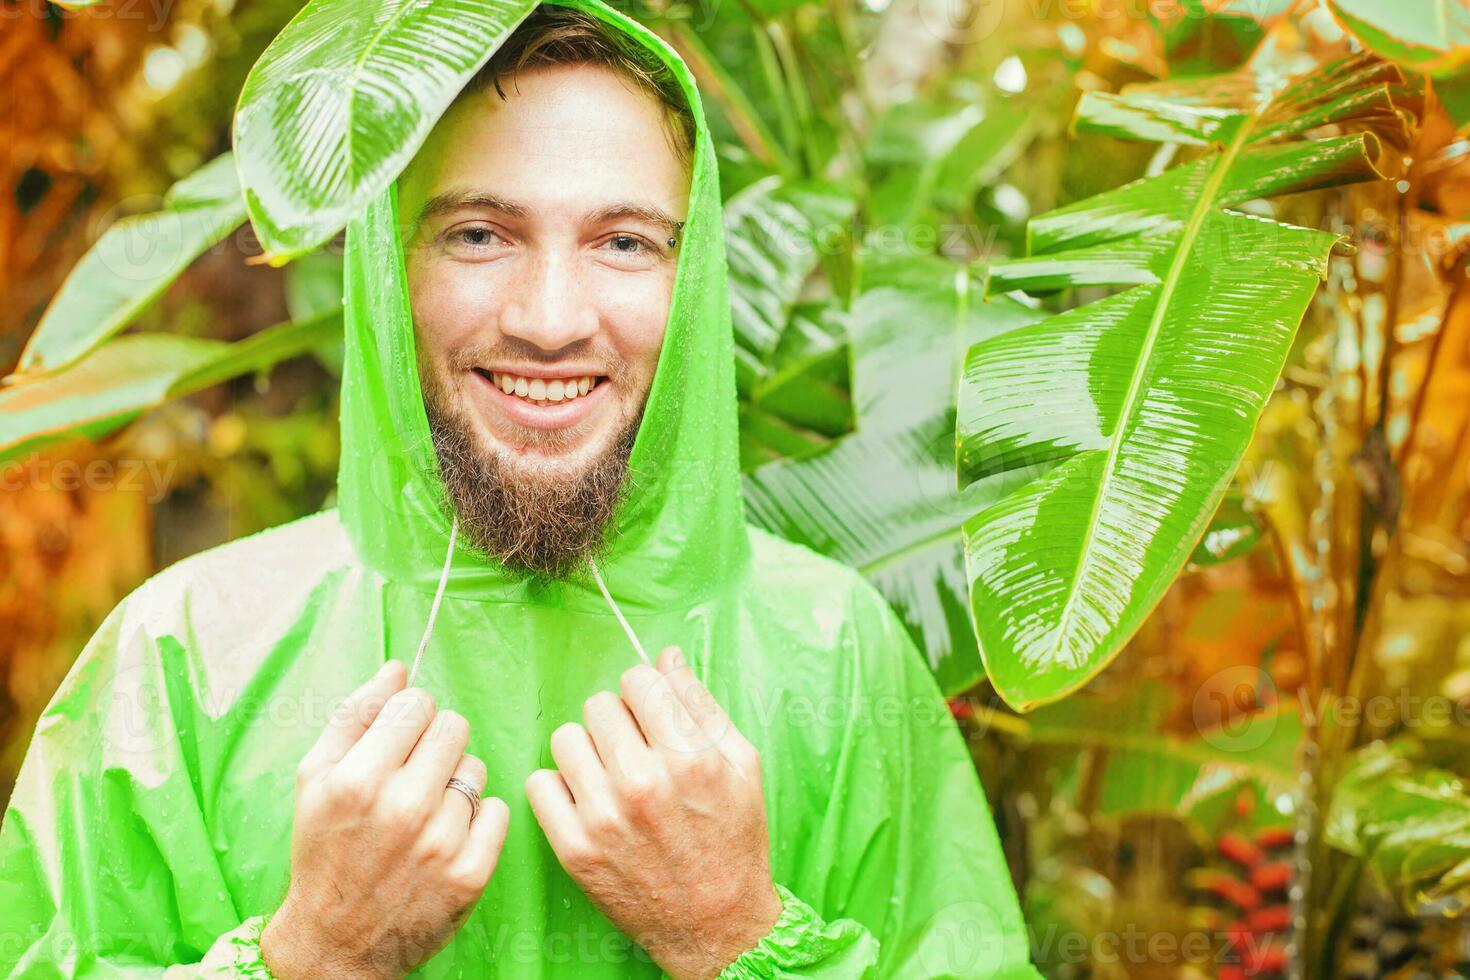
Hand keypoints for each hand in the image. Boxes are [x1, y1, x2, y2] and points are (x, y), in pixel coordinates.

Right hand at [261, 660, 509, 979]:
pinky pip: (497, 810)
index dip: (409, 718)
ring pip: (476, 769)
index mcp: (359, 779)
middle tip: (414, 775)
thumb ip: (356, 716)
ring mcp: (441, 843)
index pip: (417, 704)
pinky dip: (478, 817)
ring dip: (454, 782)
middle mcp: (403, 809)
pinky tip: (448, 834)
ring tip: (425, 811)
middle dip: (435, 743)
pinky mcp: (470, 874)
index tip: (398, 742)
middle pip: (454, 728)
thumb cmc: (324, 851)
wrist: (336, 941)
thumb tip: (398, 668)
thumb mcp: (315, 777)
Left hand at [525, 646, 781, 979]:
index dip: (644, 692)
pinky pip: (540, 783)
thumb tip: (666, 657)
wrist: (716, 924)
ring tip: (609, 774)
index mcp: (688, 757)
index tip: (650, 714)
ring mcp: (602, 817)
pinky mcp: (574, 848)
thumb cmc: (734, 840)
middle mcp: (642, 782)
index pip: (638, 681)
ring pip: (566, 738)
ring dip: (587, 750)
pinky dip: (561, 787)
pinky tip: (588, 800)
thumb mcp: (740, 764)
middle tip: (634, 749)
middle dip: (617, 719)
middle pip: (598, 705)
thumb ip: (701, 706)